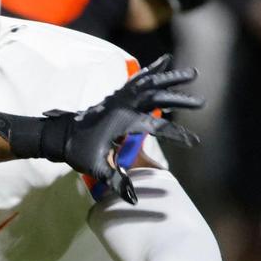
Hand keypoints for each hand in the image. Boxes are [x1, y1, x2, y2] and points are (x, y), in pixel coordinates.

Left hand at [49, 55, 202, 203]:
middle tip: (202, 102)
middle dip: (180, 99)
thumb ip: (116, 181)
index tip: (194, 142)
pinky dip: (152, 70)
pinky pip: (137, 80)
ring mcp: (118, 99)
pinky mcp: (115, 96)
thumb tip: (134, 200)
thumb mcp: (96, 168)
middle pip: (157, 98)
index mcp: (122, 123)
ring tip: (192, 72)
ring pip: (149, 83)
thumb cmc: (77, 152)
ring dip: (171, 77)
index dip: (176, 134)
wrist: (58, 135)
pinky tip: (164, 60)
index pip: (156, 127)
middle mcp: (122, 106)